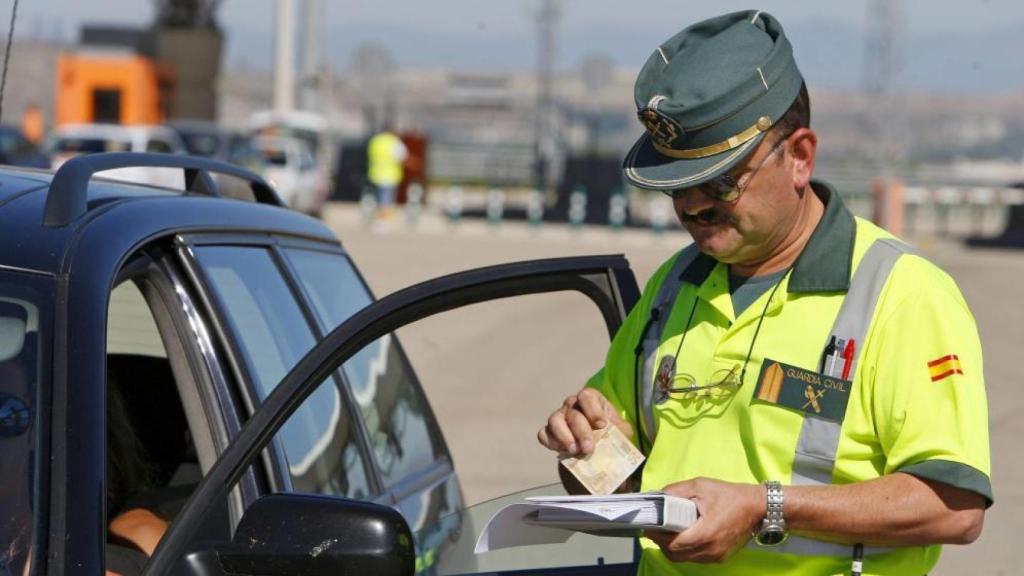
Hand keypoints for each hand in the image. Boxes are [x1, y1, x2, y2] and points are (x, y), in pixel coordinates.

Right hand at [536, 388, 631, 455]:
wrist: (597, 450)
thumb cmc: (610, 434)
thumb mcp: (621, 431)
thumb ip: (621, 430)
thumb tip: (618, 433)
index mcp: (590, 399)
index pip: (587, 396)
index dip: (593, 410)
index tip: (602, 425)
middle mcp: (572, 405)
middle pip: (573, 413)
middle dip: (581, 432)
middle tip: (589, 448)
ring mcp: (559, 417)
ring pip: (555, 420)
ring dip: (564, 436)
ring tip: (574, 451)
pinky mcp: (549, 432)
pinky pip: (543, 434)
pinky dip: (551, 443)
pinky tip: (563, 451)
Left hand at [645, 478, 763, 562]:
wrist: (757, 507)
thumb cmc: (729, 495)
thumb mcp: (700, 486)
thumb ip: (676, 491)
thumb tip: (657, 496)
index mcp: (705, 533)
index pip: (672, 544)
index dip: (657, 536)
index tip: (648, 526)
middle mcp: (710, 550)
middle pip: (675, 555)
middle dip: (662, 543)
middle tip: (656, 528)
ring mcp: (716, 556)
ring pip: (685, 558)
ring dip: (673, 548)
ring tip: (669, 531)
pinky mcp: (720, 558)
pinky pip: (696, 558)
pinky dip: (686, 550)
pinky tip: (685, 535)